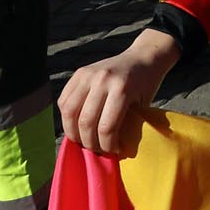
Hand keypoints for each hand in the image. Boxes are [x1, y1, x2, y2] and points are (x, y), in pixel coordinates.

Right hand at [59, 29, 181, 154]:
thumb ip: (126, 125)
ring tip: (84, 140)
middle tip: (97, 149)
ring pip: (69, 112)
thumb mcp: (143, 105)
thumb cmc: (146, 84)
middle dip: (89, 142)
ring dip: (73, 132)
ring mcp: (87, 75)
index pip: (106, 127)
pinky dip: (67, 117)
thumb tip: (110, 151)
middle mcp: (102, 80)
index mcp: (122, 88)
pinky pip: (64, 100)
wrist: (143, 57)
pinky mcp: (78, 73)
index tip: (113, 151)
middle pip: (85, 122)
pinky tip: (77, 125)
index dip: (107, 145)